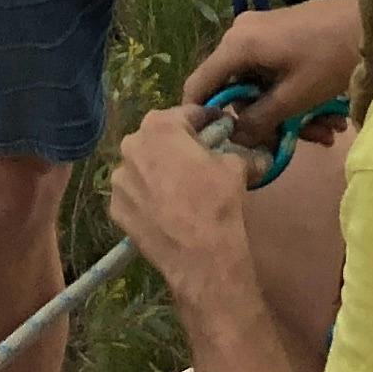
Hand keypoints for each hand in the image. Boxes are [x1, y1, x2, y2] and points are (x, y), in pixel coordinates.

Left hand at [108, 103, 257, 304]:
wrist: (199, 257)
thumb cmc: (217, 201)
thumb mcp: (235, 166)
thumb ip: (238, 150)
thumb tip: (257, 152)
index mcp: (159, 126)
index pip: (188, 114)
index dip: (207, 122)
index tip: (220, 130)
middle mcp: (131, 146)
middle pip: (159, 138)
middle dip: (178, 146)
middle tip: (200, 162)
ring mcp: (119, 179)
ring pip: (142, 166)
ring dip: (159, 172)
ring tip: (181, 190)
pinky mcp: (115, 208)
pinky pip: (134, 194)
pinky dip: (147, 198)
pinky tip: (166, 211)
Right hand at [180, 0, 359, 148]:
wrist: (372, 20)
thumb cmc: (331, 57)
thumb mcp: (295, 97)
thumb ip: (259, 120)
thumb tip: (234, 138)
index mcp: (237, 45)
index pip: (199, 85)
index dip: (202, 118)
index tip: (219, 147)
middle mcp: (242, 36)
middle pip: (238, 91)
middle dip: (269, 122)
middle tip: (301, 141)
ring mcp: (263, 35)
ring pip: (263, 87)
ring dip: (291, 114)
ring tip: (329, 131)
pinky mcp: (282, 37)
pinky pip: (278, 74)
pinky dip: (298, 97)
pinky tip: (330, 115)